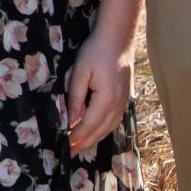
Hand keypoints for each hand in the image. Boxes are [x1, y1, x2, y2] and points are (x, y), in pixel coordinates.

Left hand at [65, 31, 132, 156]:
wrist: (118, 38)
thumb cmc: (96, 52)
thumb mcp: (80, 72)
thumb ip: (76, 98)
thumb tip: (71, 121)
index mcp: (106, 100)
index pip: (89, 126)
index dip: (77, 138)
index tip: (66, 147)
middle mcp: (118, 106)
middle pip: (100, 131)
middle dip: (84, 142)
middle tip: (70, 152)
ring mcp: (123, 103)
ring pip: (108, 128)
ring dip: (94, 138)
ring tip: (80, 145)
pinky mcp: (125, 99)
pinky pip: (114, 121)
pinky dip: (103, 130)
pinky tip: (95, 131)